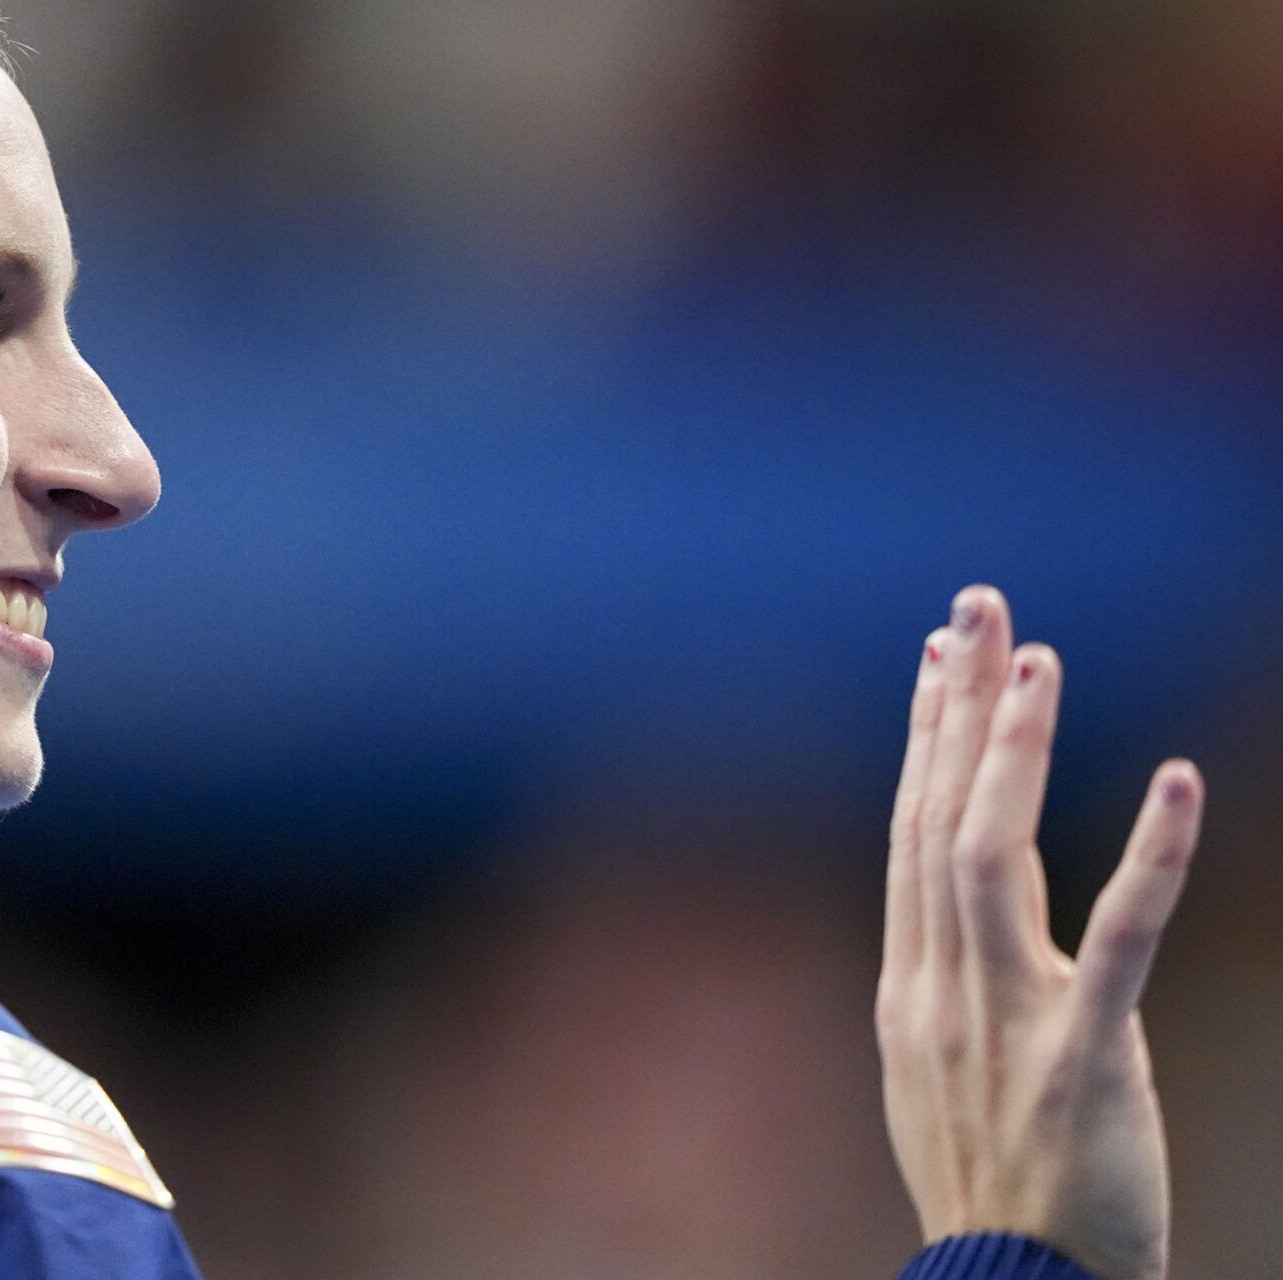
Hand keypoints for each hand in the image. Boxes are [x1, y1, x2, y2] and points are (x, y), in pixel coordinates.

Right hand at [876, 585, 1202, 1279]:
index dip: (926, 738)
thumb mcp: (934, 1070)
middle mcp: (940, 984)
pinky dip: (1147, 855)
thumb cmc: (989, 1185)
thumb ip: (942, 979)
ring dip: (1011, 748)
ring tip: (1034, 655)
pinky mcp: (1082, 1057)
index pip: (911, 830)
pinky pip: (1117, 940)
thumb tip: (945, 905)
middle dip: (954, 705)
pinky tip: (1175, 778)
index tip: (938, 656)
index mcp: (910, 985)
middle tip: (976, 605)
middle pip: (938, 817)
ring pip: (992, 856)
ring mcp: (1004, 1018)